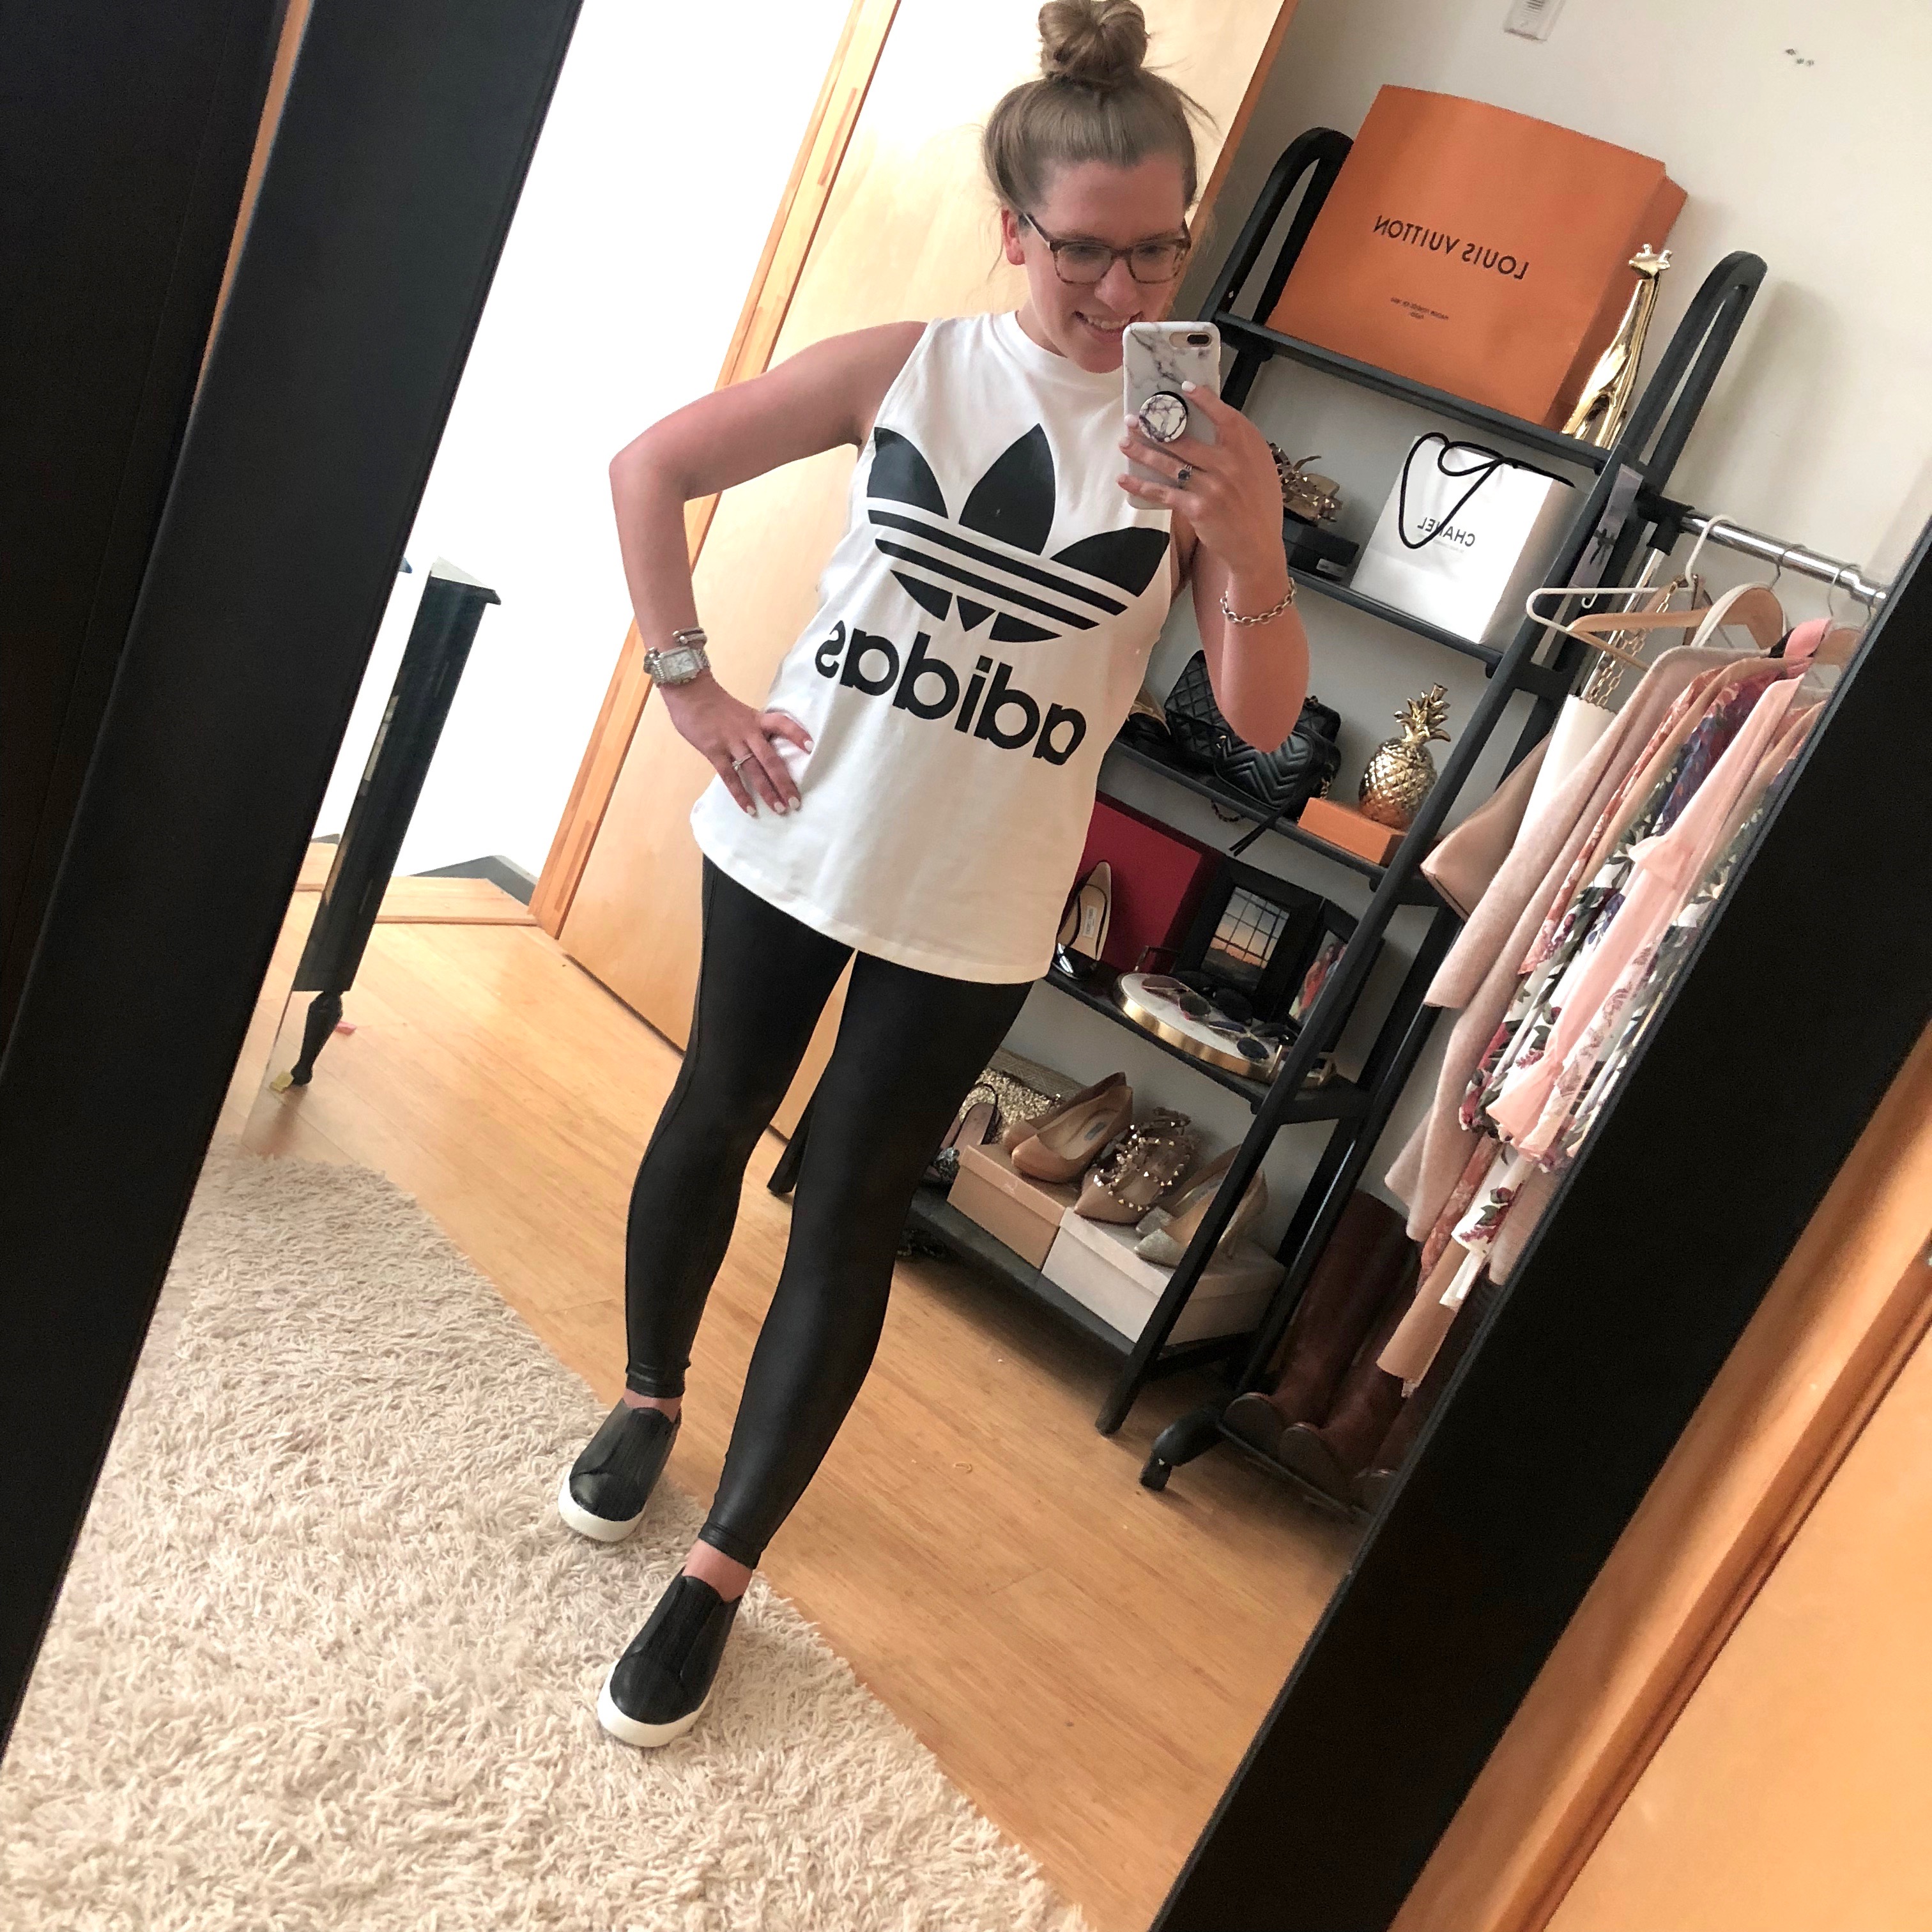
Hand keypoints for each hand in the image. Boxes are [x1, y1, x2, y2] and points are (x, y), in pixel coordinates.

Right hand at [657, 673, 810, 815]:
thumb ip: (752, 729)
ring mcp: (731, 743)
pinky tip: (750, 809)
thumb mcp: (740, 712)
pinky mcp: (715, 752)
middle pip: (771, 759)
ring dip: (767, 791)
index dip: (797, 734)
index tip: (811, 747)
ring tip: (779, 809)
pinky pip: (730, 777)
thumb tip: (764, 749)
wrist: (690, 692)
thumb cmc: (714, 703)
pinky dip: (741, 794)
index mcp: (756, 719)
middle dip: (784, 782)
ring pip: (754, 771)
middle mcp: (748, 732)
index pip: (782, 724)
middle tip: (796, 801)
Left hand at [1118, 381, 1284, 586]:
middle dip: (1155, 427)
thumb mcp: (1260, 470)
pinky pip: (1163, 493)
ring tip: (1124, 442)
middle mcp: (1230, 464)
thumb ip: (1240, 449)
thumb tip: (1215, 428)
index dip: (1205, 400)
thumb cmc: (1259, 507)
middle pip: (1185, 439)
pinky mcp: (1197, 508)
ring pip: (1169, 463)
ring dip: (1143, 451)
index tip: (1185, 388)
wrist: (1258, 547)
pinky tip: (1125, 479)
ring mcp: (1212, 486)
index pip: (1224, 416)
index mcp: (1248, 449)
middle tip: (1134, 419)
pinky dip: (1141, 486)